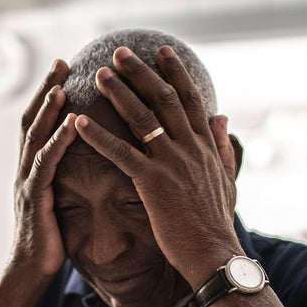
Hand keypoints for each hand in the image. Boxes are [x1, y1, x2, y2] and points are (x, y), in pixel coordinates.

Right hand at [10, 60, 78, 277]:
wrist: (29, 273)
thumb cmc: (49, 242)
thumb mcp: (58, 203)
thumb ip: (63, 180)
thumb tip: (85, 164)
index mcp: (31, 169)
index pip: (38, 123)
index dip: (48, 95)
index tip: (63, 70)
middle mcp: (24, 170)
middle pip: (32, 120)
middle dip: (45, 89)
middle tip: (61, 62)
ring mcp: (26, 183)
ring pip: (35, 137)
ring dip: (48, 109)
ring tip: (61, 86)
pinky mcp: (34, 198)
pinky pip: (45, 163)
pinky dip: (57, 141)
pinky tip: (71, 124)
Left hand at [73, 46, 240, 284]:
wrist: (214, 254)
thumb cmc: (215, 223)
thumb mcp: (226, 179)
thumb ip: (222, 146)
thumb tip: (223, 118)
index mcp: (205, 146)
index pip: (190, 99)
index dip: (175, 72)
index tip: (161, 51)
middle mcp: (190, 147)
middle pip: (164, 99)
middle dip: (141, 72)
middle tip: (119, 53)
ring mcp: (171, 163)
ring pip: (142, 118)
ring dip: (118, 93)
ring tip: (99, 74)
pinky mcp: (152, 183)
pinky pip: (121, 153)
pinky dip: (98, 135)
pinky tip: (79, 122)